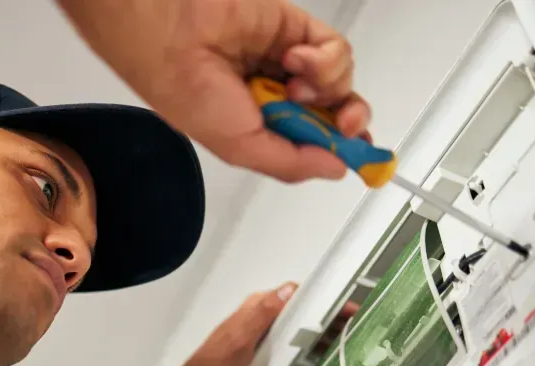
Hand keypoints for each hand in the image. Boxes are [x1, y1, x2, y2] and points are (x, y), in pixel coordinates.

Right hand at [57, 0, 370, 182]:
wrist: (175, 39)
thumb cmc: (191, 94)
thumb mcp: (243, 149)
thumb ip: (292, 162)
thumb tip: (336, 167)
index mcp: (264, 130)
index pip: (318, 143)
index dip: (343, 148)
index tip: (360, 156)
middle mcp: (280, 98)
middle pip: (338, 112)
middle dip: (347, 121)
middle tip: (341, 124)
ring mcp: (289, 63)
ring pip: (340, 81)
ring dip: (326, 86)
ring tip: (293, 84)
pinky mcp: (295, 30)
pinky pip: (332, 48)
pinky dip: (323, 58)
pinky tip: (294, 60)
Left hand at [149, 284, 358, 365]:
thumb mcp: (235, 343)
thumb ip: (260, 315)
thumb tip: (287, 290)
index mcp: (253, 311)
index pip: (295, 295)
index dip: (324, 300)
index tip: (348, 311)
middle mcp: (257, 323)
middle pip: (300, 314)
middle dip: (328, 320)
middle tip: (355, 331)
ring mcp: (258, 343)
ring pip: (297, 333)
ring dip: (321, 337)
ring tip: (345, 346)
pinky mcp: (258, 362)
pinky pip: (289, 351)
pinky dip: (308, 353)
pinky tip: (320, 363)